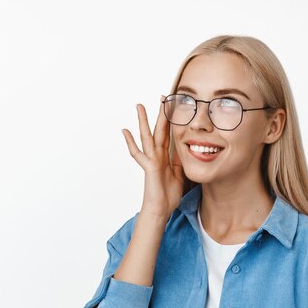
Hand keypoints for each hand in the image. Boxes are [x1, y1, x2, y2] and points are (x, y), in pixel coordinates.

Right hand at [121, 96, 183, 219]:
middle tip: (162, 97)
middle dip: (161, 113)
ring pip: (147, 136)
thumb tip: (183, 151)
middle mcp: (157, 156)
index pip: (169, 134)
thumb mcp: (179, 176)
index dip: (172, 121)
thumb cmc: (167, 196)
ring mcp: (151, 160)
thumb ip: (179, 163)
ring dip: (143, 121)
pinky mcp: (148, 167)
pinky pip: (138, 153)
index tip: (174, 106)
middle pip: (159, 130)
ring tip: (139, 105)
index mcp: (165, 157)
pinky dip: (131, 142)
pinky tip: (125, 131)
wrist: (160, 210)